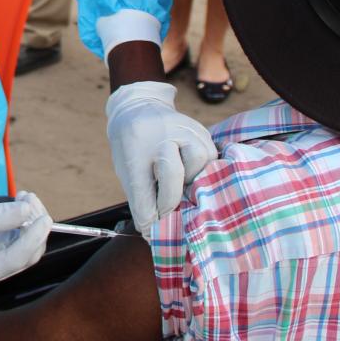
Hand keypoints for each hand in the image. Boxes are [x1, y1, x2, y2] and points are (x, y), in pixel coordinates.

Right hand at [0, 173, 51, 290]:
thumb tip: (28, 210)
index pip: (14, 261)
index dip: (31, 240)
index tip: (43, 219)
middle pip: (27, 253)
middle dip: (34, 227)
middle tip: (30, 200)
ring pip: (29, 241)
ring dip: (34, 217)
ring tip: (25, 195)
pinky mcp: (1, 237)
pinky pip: (24, 229)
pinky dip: (28, 213)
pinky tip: (21, 198)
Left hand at [106, 81, 216, 230]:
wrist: (139, 107)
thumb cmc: (132, 147)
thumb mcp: (127, 170)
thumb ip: (141, 199)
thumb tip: (153, 234)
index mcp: (134, 147)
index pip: (140, 186)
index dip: (148, 214)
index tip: (151, 230)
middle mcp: (160, 135)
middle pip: (172, 171)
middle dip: (170, 199)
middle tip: (167, 211)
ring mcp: (183, 129)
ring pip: (199, 159)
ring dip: (193, 179)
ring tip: (182, 184)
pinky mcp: (201, 130)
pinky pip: (212, 155)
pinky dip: (205, 170)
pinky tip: (193, 173)